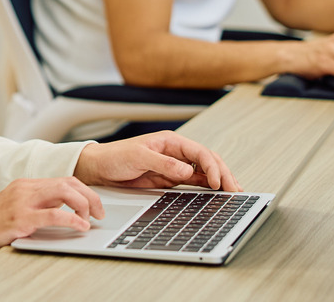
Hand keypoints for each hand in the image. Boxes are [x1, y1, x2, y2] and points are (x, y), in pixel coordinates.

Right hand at [0, 177, 102, 266]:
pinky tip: (80, 226)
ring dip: (84, 205)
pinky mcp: (21, 218)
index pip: (63, 179)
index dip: (84, 190)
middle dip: (90, 196)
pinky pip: (54, 214)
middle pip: (68, 183)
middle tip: (99, 212)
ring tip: (91, 219)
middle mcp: (25, 188)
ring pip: (64, 192)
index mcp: (26, 184)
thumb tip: (66, 206)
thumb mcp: (18, 207)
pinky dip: (72, 219)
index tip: (95, 204)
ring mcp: (22, 201)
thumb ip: (39, 203)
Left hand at [73, 131, 240, 192]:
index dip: (212, 166)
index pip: (199, 152)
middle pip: (207, 160)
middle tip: (234, 189)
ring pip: (204, 171)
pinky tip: (217, 193)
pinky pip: (194, 181)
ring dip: (219, 180)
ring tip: (233, 192)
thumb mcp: (137, 157)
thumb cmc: (115, 156)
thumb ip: (162, 163)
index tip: (217, 181)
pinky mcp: (171, 178)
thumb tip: (187, 170)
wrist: (100, 168)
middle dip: (222, 173)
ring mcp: (175, 166)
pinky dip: (207, 187)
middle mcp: (176, 152)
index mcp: (170, 141)